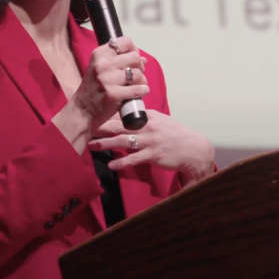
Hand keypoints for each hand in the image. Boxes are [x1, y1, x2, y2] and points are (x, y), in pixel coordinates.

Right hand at [52, 36, 148, 153]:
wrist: (82, 111)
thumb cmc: (93, 89)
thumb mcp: (101, 69)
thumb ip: (120, 61)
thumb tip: (144, 59)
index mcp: (99, 54)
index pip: (125, 41)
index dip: (134, 49)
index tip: (133, 59)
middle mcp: (103, 64)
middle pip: (135, 57)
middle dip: (140, 66)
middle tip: (135, 74)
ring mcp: (108, 79)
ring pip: (138, 74)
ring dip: (142, 80)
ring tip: (136, 85)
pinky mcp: (114, 94)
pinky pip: (139, 89)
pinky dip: (143, 91)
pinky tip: (140, 92)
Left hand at [88, 110, 215, 186]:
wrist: (193, 149)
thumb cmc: (175, 135)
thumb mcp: (160, 121)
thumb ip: (145, 118)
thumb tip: (127, 116)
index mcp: (148, 116)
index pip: (124, 113)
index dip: (108, 114)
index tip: (93, 114)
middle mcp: (148, 126)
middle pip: (119, 125)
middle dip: (101, 126)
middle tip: (85, 127)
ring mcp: (150, 141)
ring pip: (123, 141)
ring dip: (106, 144)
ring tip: (91, 146)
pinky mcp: (154, 155)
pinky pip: (134, 159)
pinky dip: (122, 162)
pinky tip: (111, 165)